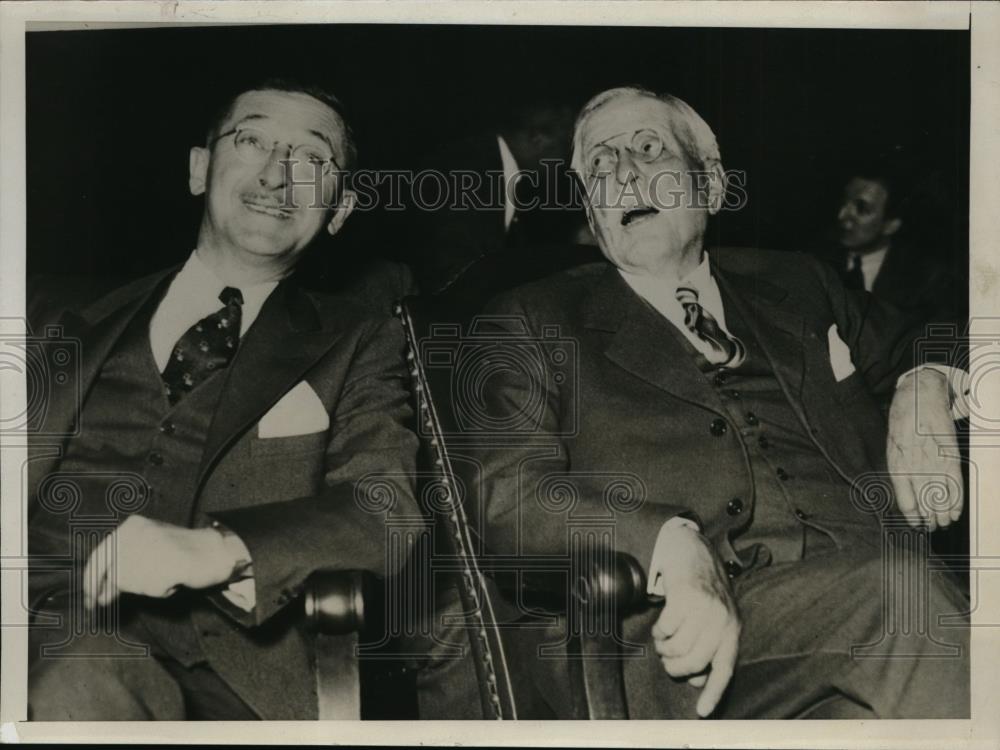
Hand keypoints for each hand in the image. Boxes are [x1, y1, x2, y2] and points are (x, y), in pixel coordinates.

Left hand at [82, 515, 238, 608]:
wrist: (215, 550)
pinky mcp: (157, 566)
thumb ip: (125, 562)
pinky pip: (148, 590)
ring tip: (163, 578)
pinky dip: (158, 591)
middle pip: (106, 570)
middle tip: (97, 604)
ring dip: (142, 587)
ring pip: (127, 582)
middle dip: (100, 588)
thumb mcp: (150, 547)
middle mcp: (134, 535)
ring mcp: (145, 550)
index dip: (91, 578)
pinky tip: (173, 580)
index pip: (100, 554)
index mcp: (131, 526)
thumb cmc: (184, 551)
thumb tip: (99, 592)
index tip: (89, 596)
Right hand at [649, 524, 740, 717]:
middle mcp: (722, 619)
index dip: (714, 692)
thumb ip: (709, 647)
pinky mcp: (685, 596)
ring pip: (677, 647)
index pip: (725, 668)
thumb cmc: (700, 588)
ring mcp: (704, 607)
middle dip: (675, 667)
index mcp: (732, 628)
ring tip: (663, 639)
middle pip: (695, 662)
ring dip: (664, 648)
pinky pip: (666, 628)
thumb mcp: (713, 618)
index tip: (701, 711)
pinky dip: (658, 631)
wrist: (691, 548)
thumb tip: (698, 680)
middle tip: (666, 662)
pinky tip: (660, 625)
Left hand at [887, 368, 962, 530]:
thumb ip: (900, 468)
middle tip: (933, 527)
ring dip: (944, 515)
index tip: (917, 524)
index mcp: (897, 465)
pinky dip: (957, 501)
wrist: (920, 396)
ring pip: (942, 498)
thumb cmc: (903, 422)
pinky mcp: (951, 455)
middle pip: (925, 503)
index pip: (906, 501)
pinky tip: (955, 512)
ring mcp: (935, 461)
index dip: (913, 517)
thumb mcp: (892, 446)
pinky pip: (956, 485)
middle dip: (929, 519)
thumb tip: (906, 492)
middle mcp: (916, 466)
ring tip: (943, 523)